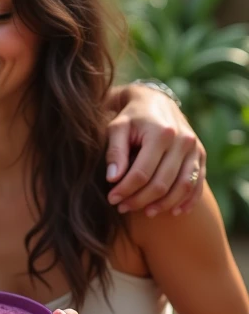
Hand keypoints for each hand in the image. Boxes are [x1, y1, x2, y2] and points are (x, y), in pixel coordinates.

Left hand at [105, 84, 204, 216]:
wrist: (155, 101)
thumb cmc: (131, 117)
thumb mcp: (117, 127)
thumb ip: (114, 151)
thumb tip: (112, 179)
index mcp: (160, 133)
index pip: (142, 172)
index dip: (125, 190)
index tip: (112, 198)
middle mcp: (182, 141)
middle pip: (162, 183)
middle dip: (140, 200)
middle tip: (122, 207)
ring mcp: (195, 149)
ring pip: (182, 187)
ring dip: (163, 205)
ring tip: (146, 212)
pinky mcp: (201, 156)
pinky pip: (197, 184)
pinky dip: (188, 201)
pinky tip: (175, 212)